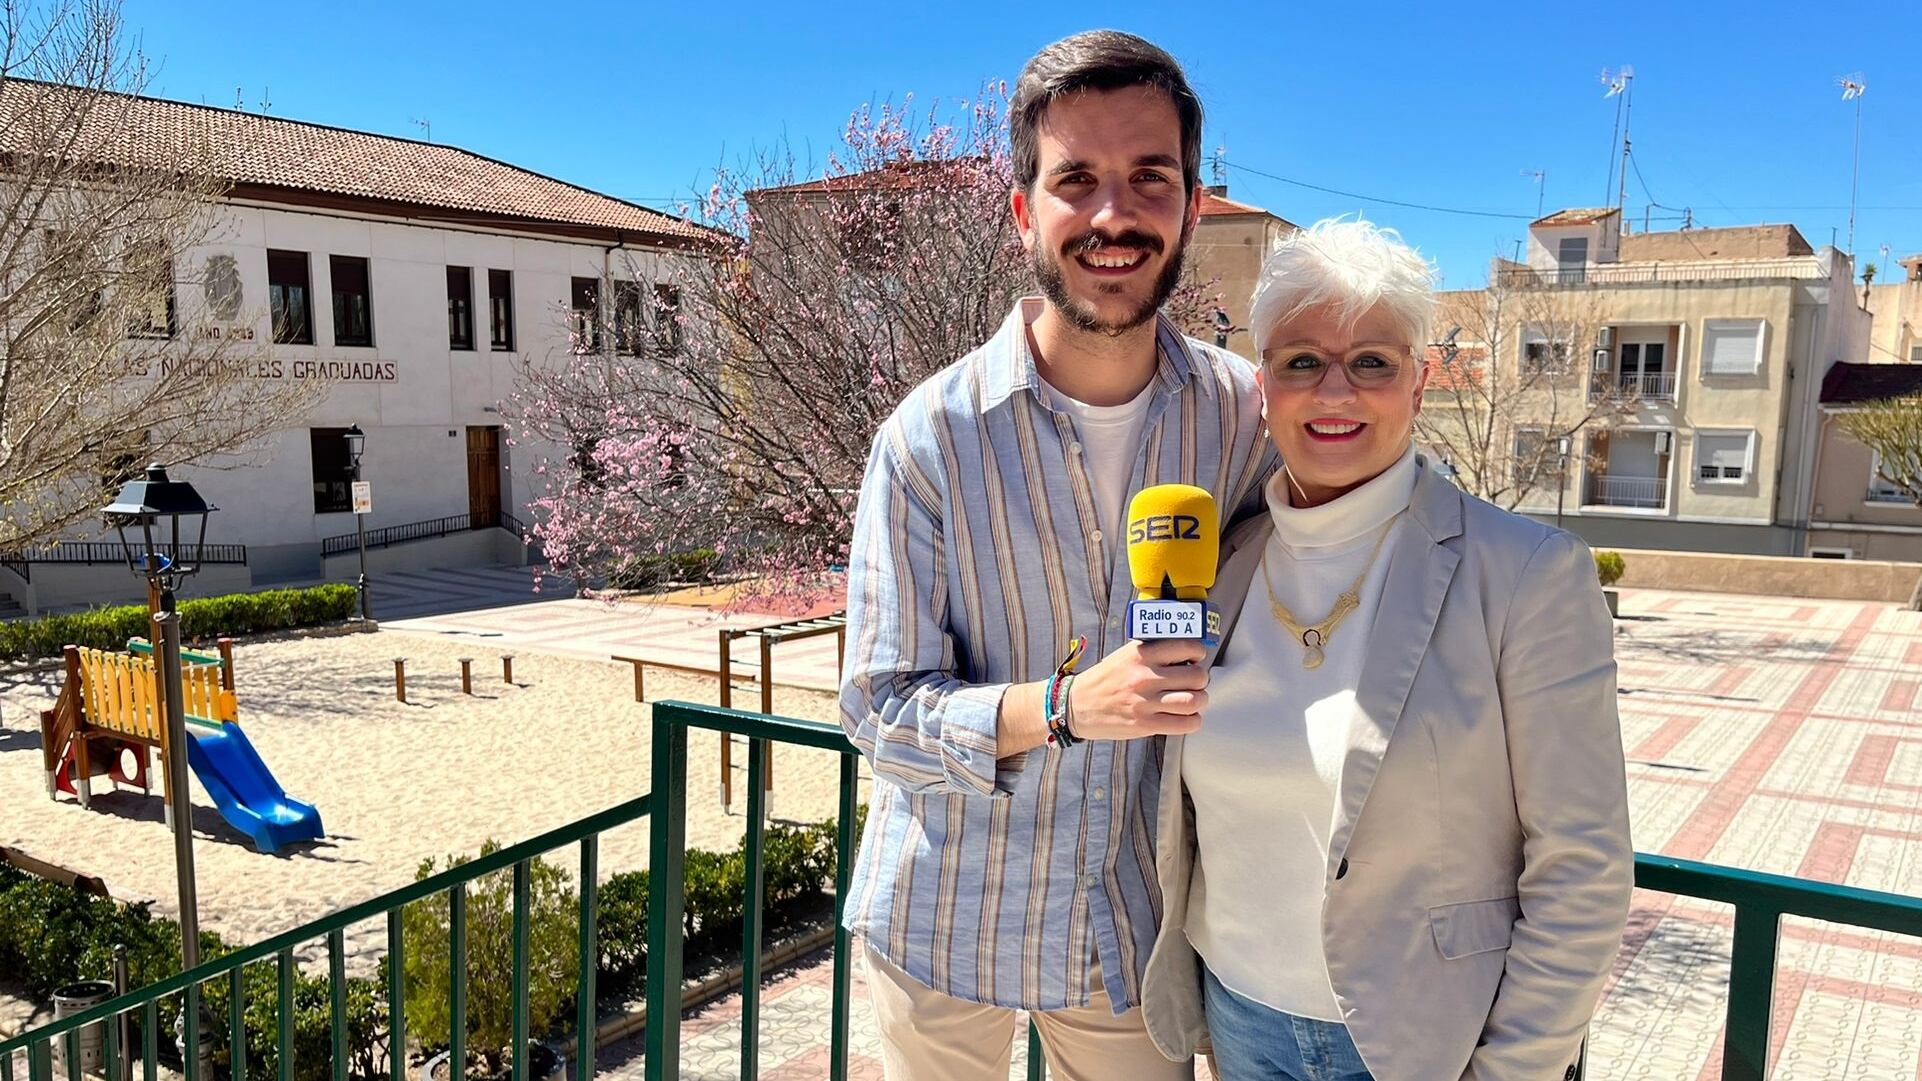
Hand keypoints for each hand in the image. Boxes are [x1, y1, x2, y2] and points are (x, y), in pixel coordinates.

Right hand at [1065, 639, 1208, 739]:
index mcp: (1141, 654)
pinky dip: (1193, 721)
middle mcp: (1145, 677)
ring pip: (1195, 701)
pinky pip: (1185, 724)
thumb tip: (1186, 653)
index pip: (1187, 648)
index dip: (1198, 653)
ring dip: (1200, 701)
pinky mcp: (1146, 725)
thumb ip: (1153, 651)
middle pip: (1197, 677)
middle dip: (1200, 680)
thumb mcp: (1126, 655)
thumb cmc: (1105, 679)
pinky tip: (1186, 717)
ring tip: (1193, 700)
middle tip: (1194, 683)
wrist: (1077, 706)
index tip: (1195, 659)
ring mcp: (1146, 702)